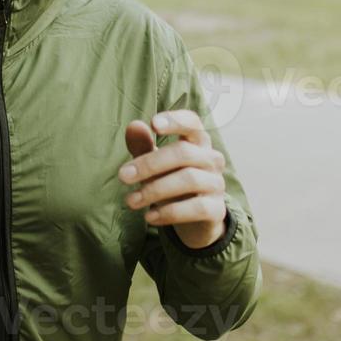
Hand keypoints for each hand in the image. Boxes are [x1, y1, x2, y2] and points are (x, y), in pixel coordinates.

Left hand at [120, 110, 227, 249]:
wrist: (194, 219)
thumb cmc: (171, 181)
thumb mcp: (154, 164)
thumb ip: (143, 145)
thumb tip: (133, 126)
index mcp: (197, 141)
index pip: (192, 122)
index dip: (175, 120)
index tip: (153, 124)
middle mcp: (211, 159)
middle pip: (183, 153)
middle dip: (150, 164)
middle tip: (123, 176)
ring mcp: (216, 184)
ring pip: (189, 179)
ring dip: (155, 190)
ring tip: (131, 201)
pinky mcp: (217, 209)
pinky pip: (196, 208)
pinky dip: (170, 212)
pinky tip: (149, 217)